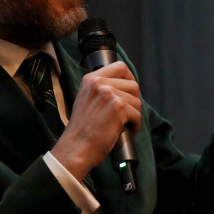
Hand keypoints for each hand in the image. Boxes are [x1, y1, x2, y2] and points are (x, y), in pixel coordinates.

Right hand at [51, 61, 140, 180]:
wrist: (76, 147)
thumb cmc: (82, 129)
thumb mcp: (85, 99)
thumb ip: (100, 90)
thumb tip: (123, 87)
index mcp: (91, 79)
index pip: (120, 66)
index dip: (129, 78)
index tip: (129, 91)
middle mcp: (99, 83)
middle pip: (132, 84)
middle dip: (134, 101)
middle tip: (127, 113)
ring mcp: (109, 94)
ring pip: (137, 101)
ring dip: (134, 115)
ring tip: (124, 124)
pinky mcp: (118, 108)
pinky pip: (137, 115)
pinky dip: (135, 125)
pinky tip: (127, 131)